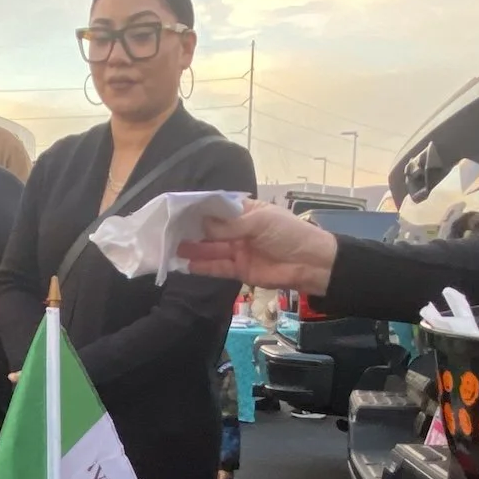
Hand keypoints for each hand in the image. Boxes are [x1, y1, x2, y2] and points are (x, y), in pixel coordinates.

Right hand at [178, 201, 338, 294]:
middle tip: (167, 230)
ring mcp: (238, 250)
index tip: (178, 209)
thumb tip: (202, 224)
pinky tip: (185, 264)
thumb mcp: (260, 222)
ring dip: (193, 249)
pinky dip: (203, 267)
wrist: (311, 263)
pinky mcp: (240, 270)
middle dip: (192, 230)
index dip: (199, 209)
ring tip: (171, 247)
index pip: (217, 208)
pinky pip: (218, 267)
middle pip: (211, 230)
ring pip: (211, 249)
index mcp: (245, 211)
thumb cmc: (289, 233)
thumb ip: (230, 225)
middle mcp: (239, 230)